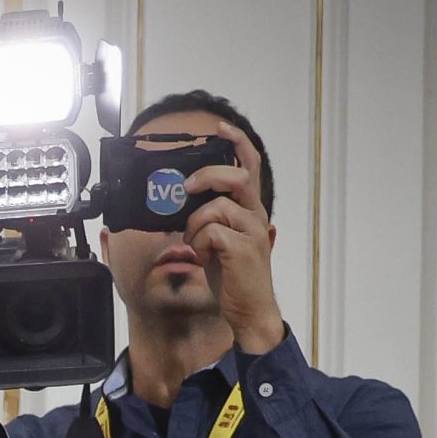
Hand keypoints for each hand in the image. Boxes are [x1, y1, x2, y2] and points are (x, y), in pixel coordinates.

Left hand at [182, 122, 284, 354]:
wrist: (248, 310)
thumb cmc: (231, 275)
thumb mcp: (215, 239)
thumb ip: (206, 218)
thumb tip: (180, 202)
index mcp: (250, 209)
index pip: (250, 165)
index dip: (236, 143)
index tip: (219, 127)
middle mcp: (256, 215)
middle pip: (237, 177)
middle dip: (207, 177)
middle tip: (186, 189)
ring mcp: (253, 231)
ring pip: (218, 207)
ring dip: (196, 223)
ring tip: (196, 242)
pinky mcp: (244, 249)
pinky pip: (212, 232)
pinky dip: (200, 242)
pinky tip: (204, 255)